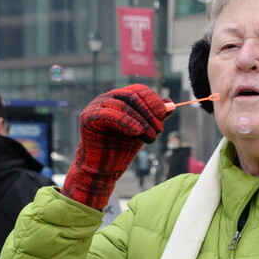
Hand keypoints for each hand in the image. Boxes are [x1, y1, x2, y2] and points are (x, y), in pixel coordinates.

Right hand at [61, 85, 169, 207]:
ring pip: (122, 105)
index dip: (152, 99)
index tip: (164, 114)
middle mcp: (106, 98)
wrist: (104, 168)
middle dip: (148, 113)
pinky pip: (108, 114)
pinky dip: (126, 122)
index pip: (138, 90)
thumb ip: (156, 116)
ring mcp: (95, 106)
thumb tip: (171, 104)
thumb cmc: (122, 148)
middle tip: (159, 130)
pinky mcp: (87, 117)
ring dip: (141, 121)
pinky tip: (137, 132)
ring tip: (151, 137)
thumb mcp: (145, 130)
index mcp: (119, 98)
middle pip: (131, 96)